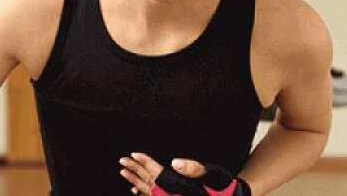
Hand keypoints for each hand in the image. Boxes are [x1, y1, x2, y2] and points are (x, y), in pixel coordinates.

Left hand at [121, 154, 251, 195]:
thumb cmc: (223, 186)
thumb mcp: (213, 175)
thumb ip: (195, 169)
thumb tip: (175, 163)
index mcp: (181, 188)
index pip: (159, 175)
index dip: (146, 164)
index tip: (134, 155)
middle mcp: (174, 195)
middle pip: (150, 184)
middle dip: (135, 172)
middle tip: (122, 161)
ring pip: (149, 192)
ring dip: (136, 182)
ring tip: (124, 172)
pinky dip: (144, 193)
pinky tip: (135, 190)